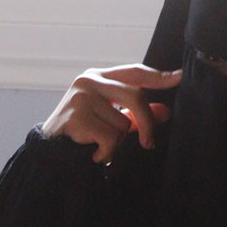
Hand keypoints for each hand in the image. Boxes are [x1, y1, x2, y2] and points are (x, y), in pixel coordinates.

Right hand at [42, 65, 181, 162]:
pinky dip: (105, 152)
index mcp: (98, 77)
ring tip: (98, 148)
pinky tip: (91, 154)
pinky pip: (109, 138)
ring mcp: (81, 97)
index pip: (135, 72)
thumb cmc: (78, 135)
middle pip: (135, 96)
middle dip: (146, 123)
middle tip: (148, 143)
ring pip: (122, 123)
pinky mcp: (76, 116)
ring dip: (115, 144)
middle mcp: (89, 80)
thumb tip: (164, 112)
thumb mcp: (109, 120)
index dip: (158, 77)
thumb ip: (134, 115)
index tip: (179, 77)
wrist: (47, 154)